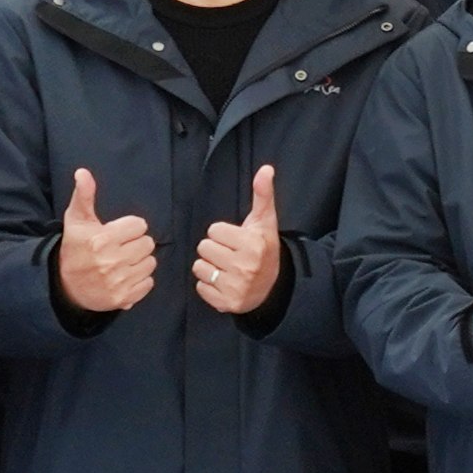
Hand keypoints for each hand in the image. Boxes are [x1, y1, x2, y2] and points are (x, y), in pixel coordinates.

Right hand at [53, 165, 159, 315]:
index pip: (140, 226)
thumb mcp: (76, 220)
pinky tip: (125, 276)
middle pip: (148, 244)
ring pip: (151, 263)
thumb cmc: (74, 249)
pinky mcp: (124, 298)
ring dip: (140, 261)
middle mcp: (111, 261)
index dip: (130, 228)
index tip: (118, 233)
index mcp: (102, 240)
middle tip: (121, 248)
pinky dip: (140, 280)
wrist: (65, 287)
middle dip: (136, 244)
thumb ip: (84, 195)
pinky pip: (149, 283)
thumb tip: (83, 172)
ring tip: (123, 262)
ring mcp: (119, 281)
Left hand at [192, 165, 287, 317]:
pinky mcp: (226, 303)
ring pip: (199, 267)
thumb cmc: (264, 249)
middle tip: (230, 255)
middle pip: (204, 248)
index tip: (236, 240)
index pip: (213, 230)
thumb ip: (262, 194)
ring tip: (226, 269)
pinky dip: (209, 286)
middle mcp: (245, 266)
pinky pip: (201, 287)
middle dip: (215, 250)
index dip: (223, 234)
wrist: (274, 287)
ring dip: (209, 267)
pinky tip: (224, 283)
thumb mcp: (264, 222)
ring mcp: (235, 287)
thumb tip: (266, 169)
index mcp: (253, 244)